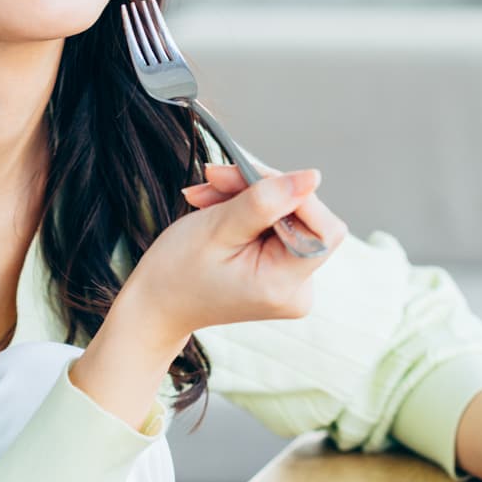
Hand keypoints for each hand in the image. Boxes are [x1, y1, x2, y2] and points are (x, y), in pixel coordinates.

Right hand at [128, 163, 346, 338]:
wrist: (157, 304)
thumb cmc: (177, 271)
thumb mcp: (218, 227)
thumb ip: (266, 201)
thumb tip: (312, 177)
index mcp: (283, 286)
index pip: (324, 229)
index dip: (296, 195)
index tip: (252, 178)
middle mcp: (297, 290)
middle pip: (304, 218)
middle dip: (261, 190)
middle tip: (214, 179)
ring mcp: (290, 284)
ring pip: (287, 216)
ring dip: (247, 196)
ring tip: (206, 196)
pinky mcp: (280, 272)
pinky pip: (277, 227)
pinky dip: (248, 211)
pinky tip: (217, 208)